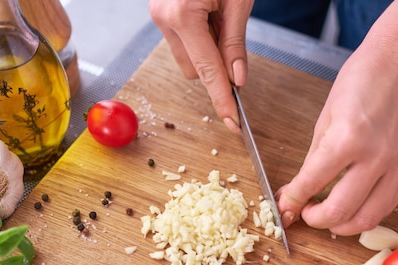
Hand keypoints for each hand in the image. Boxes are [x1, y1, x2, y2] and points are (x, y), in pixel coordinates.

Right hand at [149, 0, 254, 131]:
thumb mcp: (238, 1)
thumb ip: (234, 42)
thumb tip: (237, 79)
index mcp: (183, 14)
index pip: (207, 69)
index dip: (222, 97)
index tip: (232, 120)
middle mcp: (164, 17)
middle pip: (194, 69)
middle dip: (216, 64)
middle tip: (233, 31)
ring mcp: (159, 15)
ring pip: (187, 58)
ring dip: (207, 49)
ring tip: (218, 13)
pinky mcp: (160, 13)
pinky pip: (182, 40)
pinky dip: (199, 37)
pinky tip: (207, 13)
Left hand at [277, 42, 397, 235]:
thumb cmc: (364, 78)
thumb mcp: (326, 116)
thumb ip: (313, 159)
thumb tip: (297, 189)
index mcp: (347, 139)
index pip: (311, 184)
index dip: (292, 201)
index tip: (285, 206)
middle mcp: (375, 158)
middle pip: (339, 213)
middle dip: (314, 220)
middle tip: (305, 213)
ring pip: (367, 219)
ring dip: (341, 226)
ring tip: (328, 216)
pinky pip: (388, 206)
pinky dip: (366, 214)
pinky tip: (353, 207)